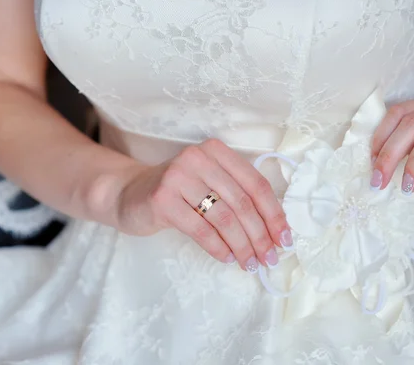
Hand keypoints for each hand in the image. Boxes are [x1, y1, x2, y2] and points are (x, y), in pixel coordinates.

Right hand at [115, 139, 291, 272]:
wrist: (130, 194)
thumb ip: (238, 197)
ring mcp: (178, 176)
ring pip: (224, 217)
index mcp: (217, 151)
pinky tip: (227, 258)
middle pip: (242, 202)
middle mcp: (199, 158)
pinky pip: (200, 229)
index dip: (274, 214)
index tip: (284, 238)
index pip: (256, 184)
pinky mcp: (162, 199)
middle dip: (260, 235)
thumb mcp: (210, 184)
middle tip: (269, 258)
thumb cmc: (179, 193)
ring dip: (242, 245)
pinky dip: (218, 247)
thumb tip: (274, 232)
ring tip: (250, 263)